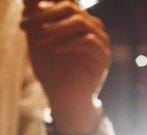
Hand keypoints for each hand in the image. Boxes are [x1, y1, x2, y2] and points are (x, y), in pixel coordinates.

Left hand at [20, 0, 110, 134]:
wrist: (64, 97)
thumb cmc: (51, 69)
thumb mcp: (38, 39)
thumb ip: (35, 18)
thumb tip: (29, 0)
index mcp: (77, 19)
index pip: (64, 2)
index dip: (45, 5)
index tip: (25, 18)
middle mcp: (92, 27)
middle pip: (71, 8)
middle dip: (46, 16)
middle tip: (28, 27)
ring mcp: (101, 41)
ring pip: (81, 22)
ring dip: (57, 29)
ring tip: (41, 40)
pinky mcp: (104, 57)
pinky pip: (89, 41)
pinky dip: (69, 43)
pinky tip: (55, 49)